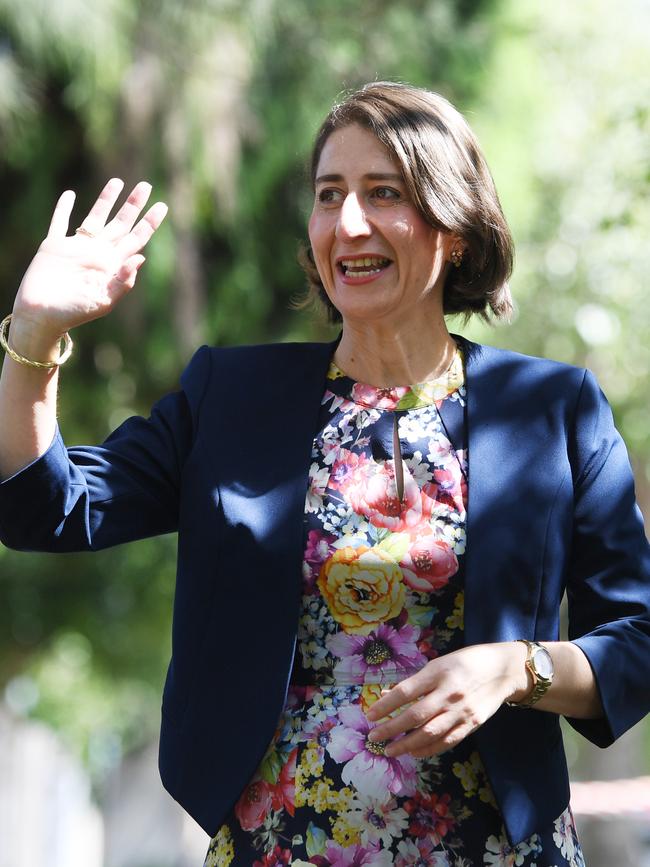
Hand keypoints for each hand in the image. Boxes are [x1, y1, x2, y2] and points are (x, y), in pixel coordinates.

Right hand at [11, 178, 166, 344]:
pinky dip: (63, 208)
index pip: (136, 239)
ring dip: (106, 200)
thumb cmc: (75, 313)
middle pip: (121, 224)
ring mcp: (77, 247)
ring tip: (118, 182)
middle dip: (134, 205)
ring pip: (95, 217)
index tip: (162, 206)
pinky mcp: (54, 245)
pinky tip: (70, 195)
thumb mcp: (104, 301)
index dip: (149, 223)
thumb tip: (141, 258)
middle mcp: (98, 253)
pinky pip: (60, 222)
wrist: (43, 316)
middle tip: (146, 186)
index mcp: (113, 265)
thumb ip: (123, 281)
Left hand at [365, 642, 528, 757]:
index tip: (369, 716)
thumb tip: (386, 696)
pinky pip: (447, 741)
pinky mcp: (472, 725)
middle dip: (391, 729)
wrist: (503, 670)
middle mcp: (449, 693)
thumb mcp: (438, 664)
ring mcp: (461, 711)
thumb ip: (414, 682)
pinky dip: (429, 749)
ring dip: (407, 744)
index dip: (385, 706)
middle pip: (415, 716)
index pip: (405, 692)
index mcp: (437, 673)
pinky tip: (414, 753)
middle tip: (373, 738)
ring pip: (430, 733)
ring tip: (390, 750)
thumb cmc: (465, 663)